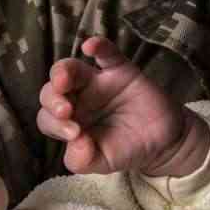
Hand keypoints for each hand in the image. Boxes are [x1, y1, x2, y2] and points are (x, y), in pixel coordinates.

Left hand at [37, 36, 208, 176]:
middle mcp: (77, 100)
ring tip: (63, 80)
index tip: (75, 134)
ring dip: (63, 72)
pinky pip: (107, 54)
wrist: (161, 141)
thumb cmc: (126, 150)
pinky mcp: (119, 70)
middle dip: (52, 99)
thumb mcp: (102, 163)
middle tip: (65, 111)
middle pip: (51, 91)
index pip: (48, 119)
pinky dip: (98, 46)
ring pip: (71, 69)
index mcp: (68, 122)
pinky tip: (90, 46)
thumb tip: (74, 142)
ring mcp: (97, 82)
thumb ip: (82, 160)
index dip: (55, 125)